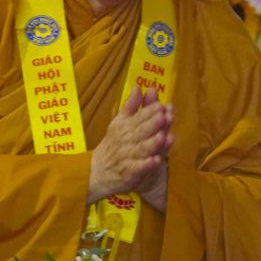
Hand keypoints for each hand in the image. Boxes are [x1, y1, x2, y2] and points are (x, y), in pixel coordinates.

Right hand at [87, 86, 173, 206]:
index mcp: (123, 126)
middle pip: (141, 131)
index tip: (161, 105)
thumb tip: (138, 87)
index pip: (138, 117)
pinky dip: (147, 165)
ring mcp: (127, 157)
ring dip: (152, 143)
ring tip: (163, 136)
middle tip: (164, 116)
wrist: (96, 172)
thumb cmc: (113, 145)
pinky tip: (156, 160)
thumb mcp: (119, 123)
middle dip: (153, 124)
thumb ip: (131, 106)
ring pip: (141, 149)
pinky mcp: (129, 174)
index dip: (149, 112)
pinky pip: (138, 168)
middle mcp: (125, 140)